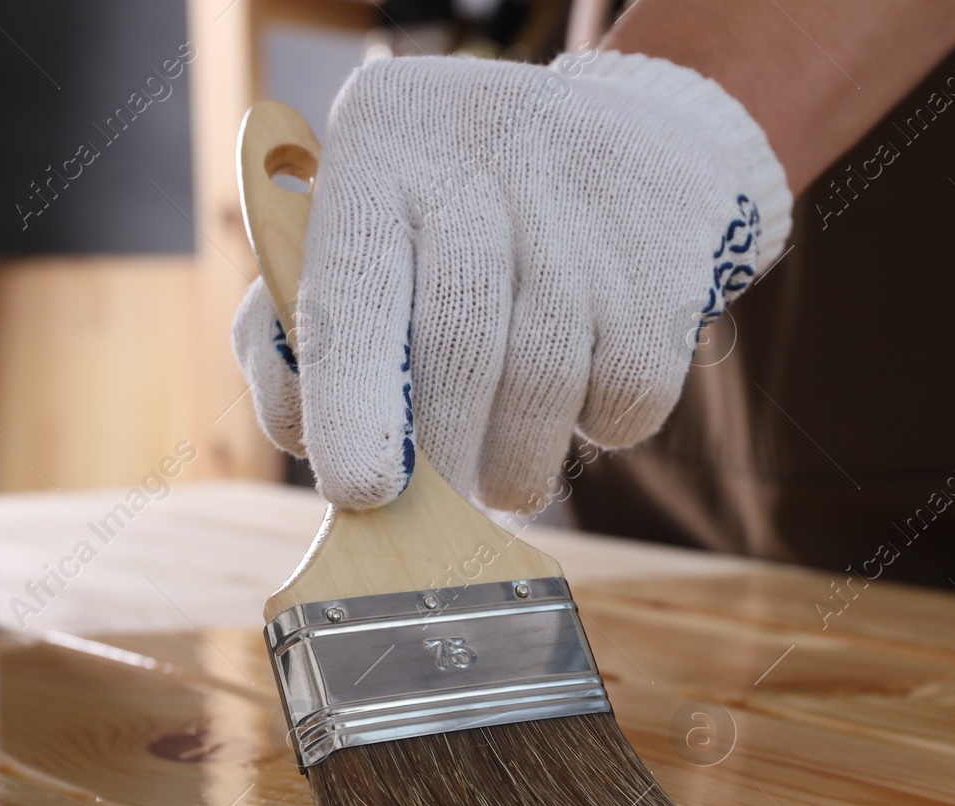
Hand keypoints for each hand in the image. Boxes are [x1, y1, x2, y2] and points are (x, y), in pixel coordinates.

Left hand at [233, 50, 789, 510]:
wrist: (632, 145)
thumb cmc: (450, 227)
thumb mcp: (356, 239)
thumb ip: (291, 333)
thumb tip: (299, 433)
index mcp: (377, 144)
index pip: (354, 291)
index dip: (352, 402)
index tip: (360, 492)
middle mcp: (480, 151)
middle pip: (459, 352)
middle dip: (442, 461)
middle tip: (434, 513)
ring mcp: (582, 200)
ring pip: (545, 388)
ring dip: (517, 467)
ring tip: (503, 475)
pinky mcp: (663, 251)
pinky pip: (623, 398)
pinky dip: (596, 430)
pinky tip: (580, 396)